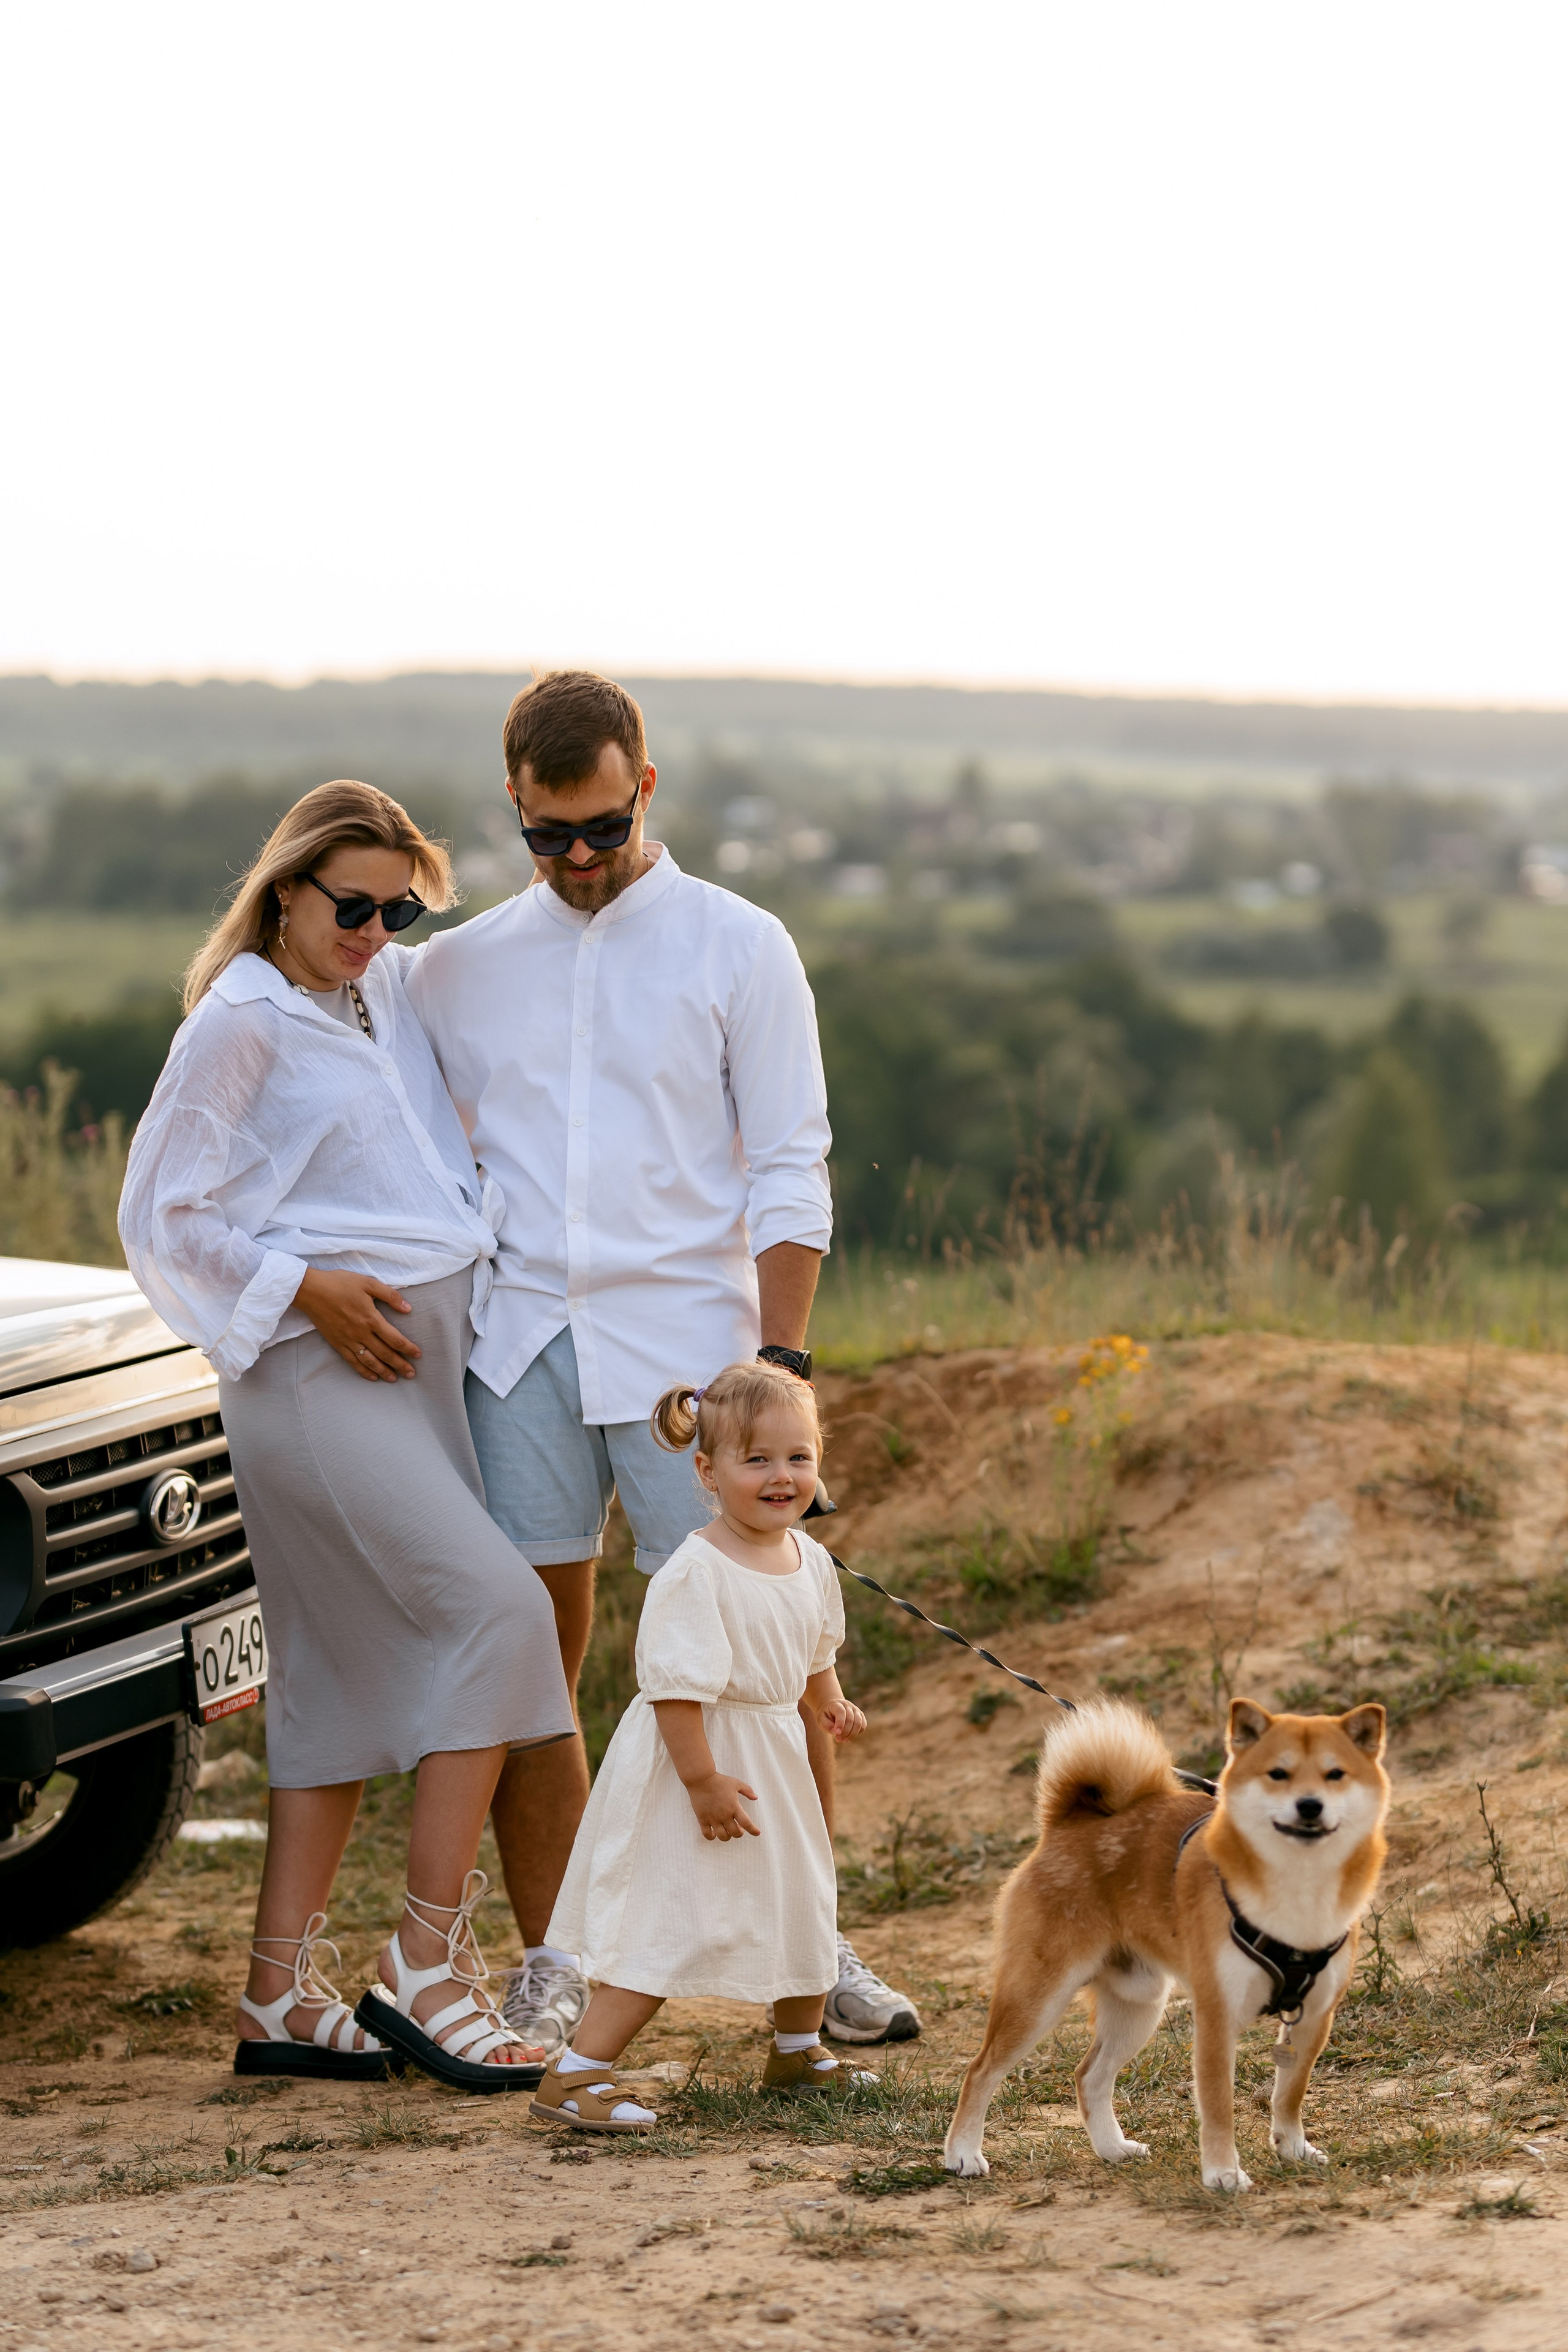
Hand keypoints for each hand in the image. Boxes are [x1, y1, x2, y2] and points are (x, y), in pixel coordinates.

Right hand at [294, 1268, 420, 1381]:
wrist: (311, 1291)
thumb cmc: (340, 1283)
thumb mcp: (368, 1283)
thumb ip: (390, 1295)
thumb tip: (408, 1309)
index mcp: (371, 1319)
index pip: (395, 1339)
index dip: (408, 1348)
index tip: (418, 1355)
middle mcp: (361, 1333)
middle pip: (385, 1354)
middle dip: (400, 1365)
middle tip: (411, 1374)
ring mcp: (348, 1341)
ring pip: (370, 1361)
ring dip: (384, 1371)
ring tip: (394, 1379)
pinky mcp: (337, 1344)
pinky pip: (352, 1362)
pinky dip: (363, 1371)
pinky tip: (372, 1377)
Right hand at [683, 1771, 760, 1841]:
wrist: (701, 1779)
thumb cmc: (719, 1780)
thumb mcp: (736, 1783)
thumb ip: (747, 1790)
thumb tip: (756, 1797)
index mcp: (734, 1806)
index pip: (746, 1823)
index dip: (753, 1830)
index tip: (757, 1833)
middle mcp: (724, 1815)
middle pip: (735, 1833)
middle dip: (739, 1833)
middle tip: (738, 1828)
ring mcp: (713, 1818)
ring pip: (723, 1837)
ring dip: (727, 1836)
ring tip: (727, 1831)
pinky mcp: (702, 1819)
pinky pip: (708, 1835)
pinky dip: (712, 1837)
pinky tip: (714, 1832)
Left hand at [818, 1696, 865, 1742]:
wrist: (832, 1709)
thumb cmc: (826, 1715)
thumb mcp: (820, 1720)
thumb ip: (826, 1725)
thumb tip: (835, 1732)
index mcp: (836, 1704)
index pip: (841, 1712)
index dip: (840, 1723)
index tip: (836, 1733)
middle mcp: (848, 1705)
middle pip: (850, 1719)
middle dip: (845, 1732)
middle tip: (838, 1740)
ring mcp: (855, 1709)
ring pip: (858, 1723)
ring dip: (852, 1734)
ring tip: (844, 1740)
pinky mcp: (860, 1715)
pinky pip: (863, 1725)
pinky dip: (857, 1733)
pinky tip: (849, 1736)